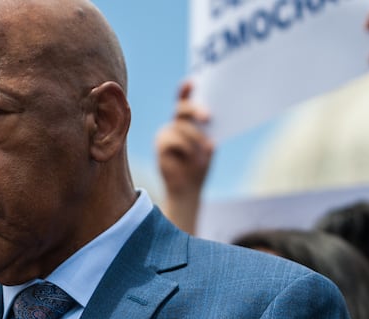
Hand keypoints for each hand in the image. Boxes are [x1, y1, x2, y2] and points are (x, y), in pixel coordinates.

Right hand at [155, 81, 213, 234]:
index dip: (186, 91)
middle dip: (195, 109)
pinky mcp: (160, 144)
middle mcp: (175, 124)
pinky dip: (187, 149)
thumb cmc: (199, 165)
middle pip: (181, 108)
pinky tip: (191, 159)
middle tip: (208, 118)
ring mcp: (165, 134)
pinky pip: (174, 140)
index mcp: (187, 122)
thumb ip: (205, 132)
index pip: (185, 101)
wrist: (188, 187)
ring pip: (181, 127)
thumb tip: (207, 120)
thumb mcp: (207, 145)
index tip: (192, 82)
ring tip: (204, 153)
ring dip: (196, 140)